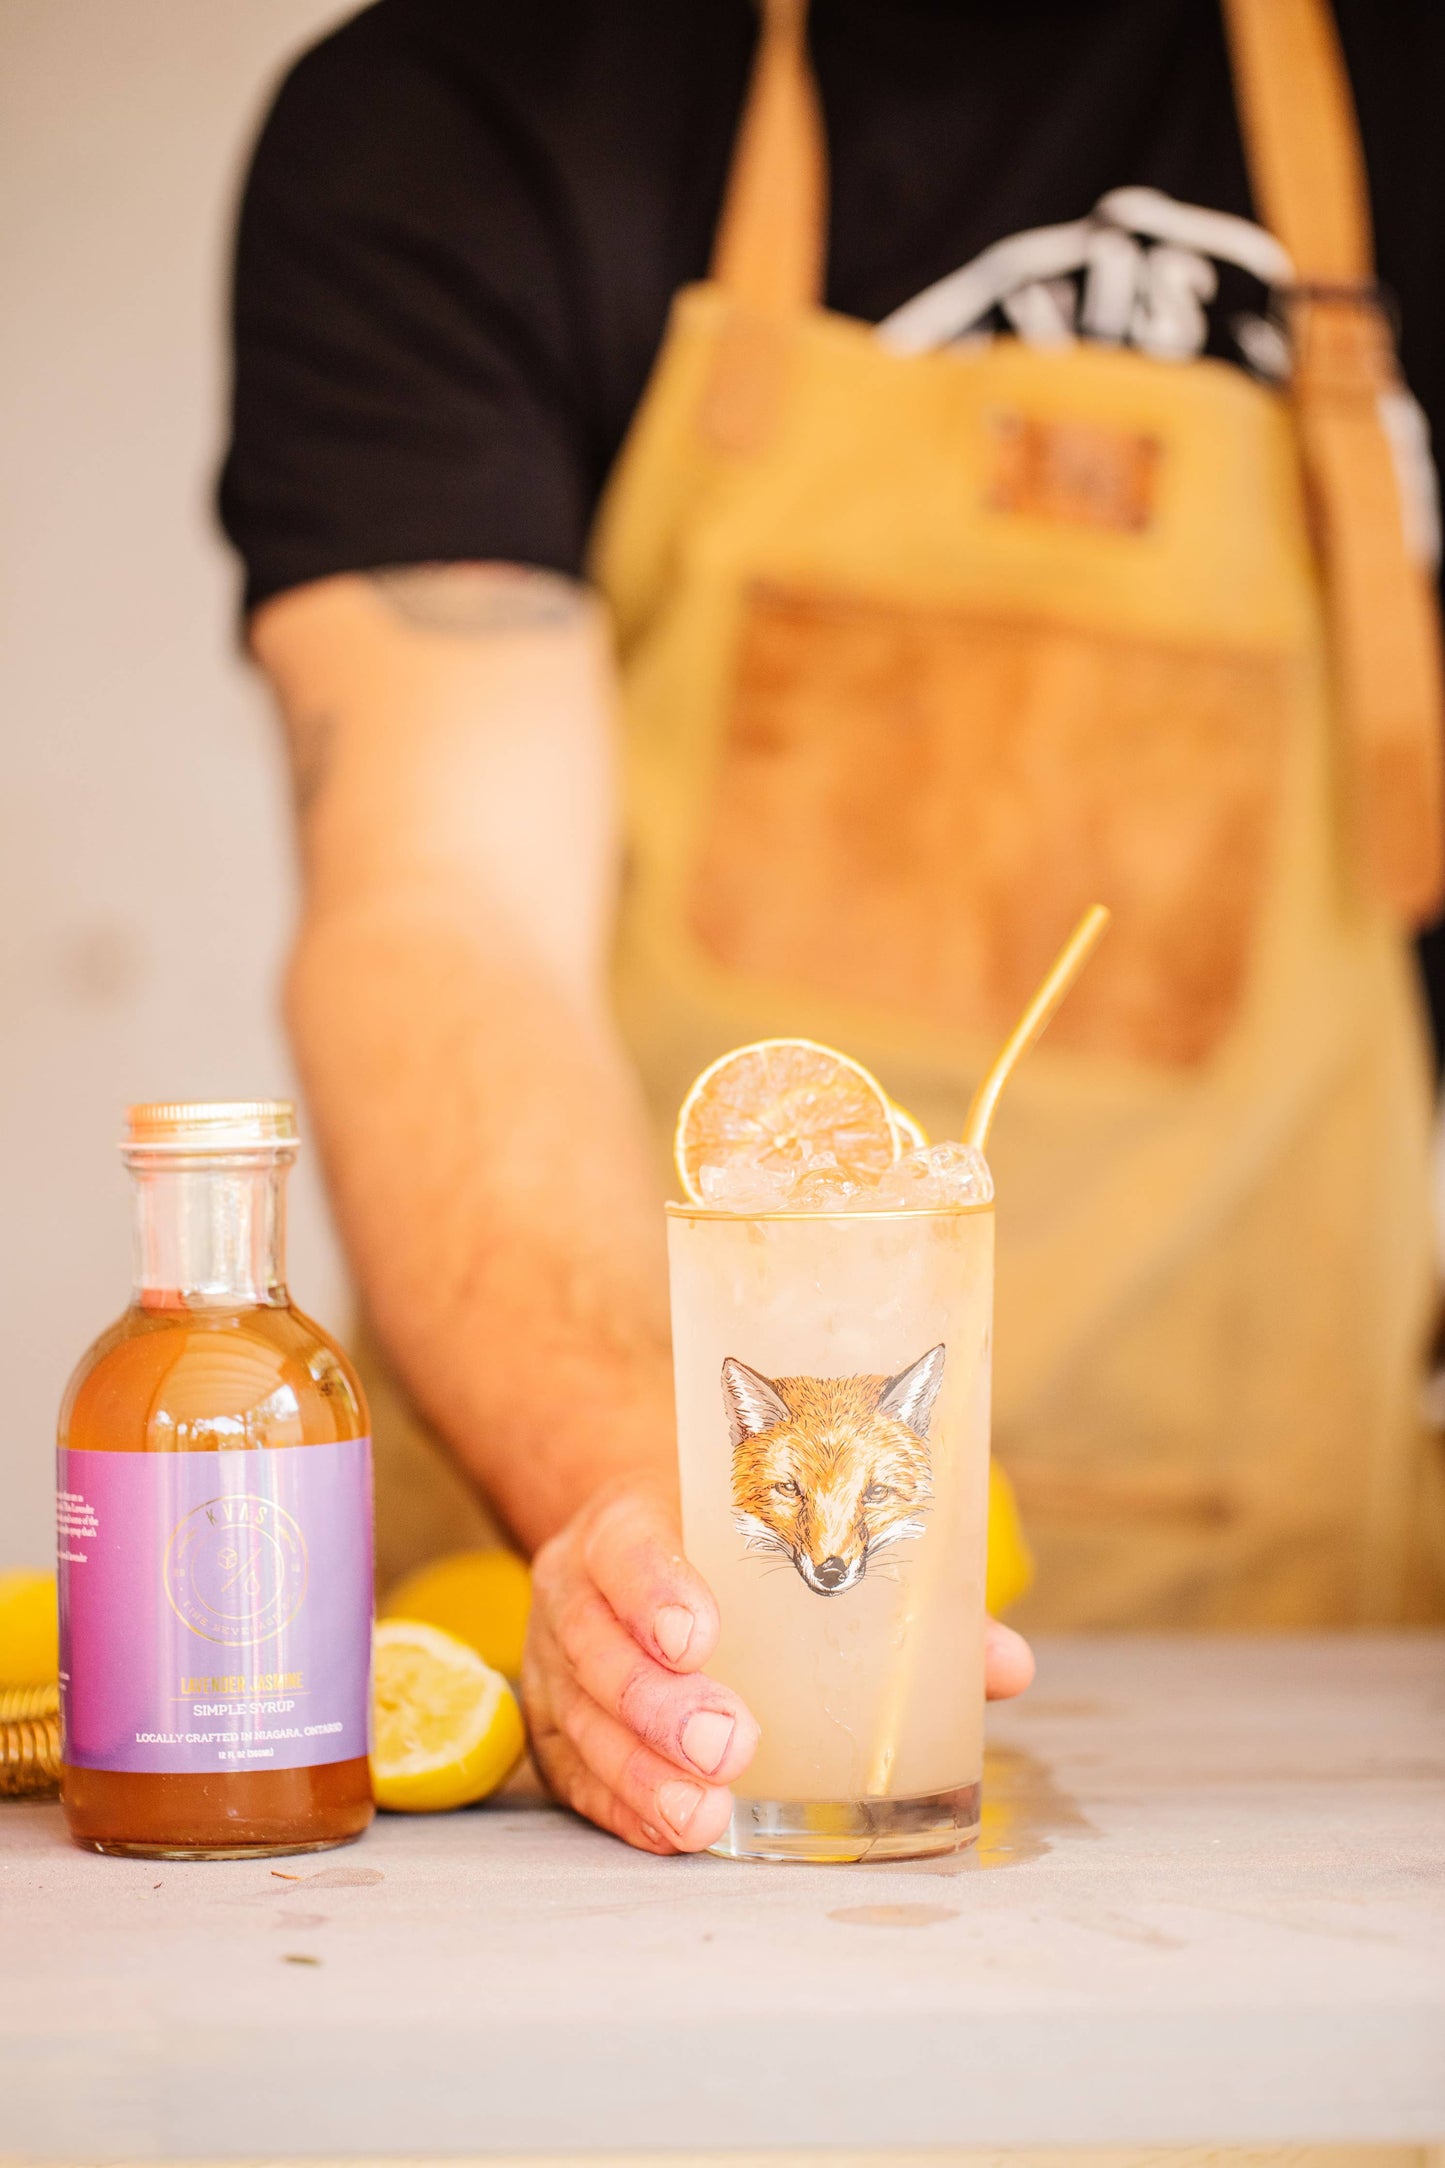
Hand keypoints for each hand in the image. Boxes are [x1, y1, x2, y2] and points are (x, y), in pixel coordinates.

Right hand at [524, 1477, 1035, 1854]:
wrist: (644, 1526)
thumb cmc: (735, 1535)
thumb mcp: (789, 1528)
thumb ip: (896, 1591)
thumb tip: (1005, 1664)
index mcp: (633, 1518)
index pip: (629, 1545)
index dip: (655, 1589)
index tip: (699, 1634)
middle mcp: (579, 1585)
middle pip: (600, 1645)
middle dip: (660, 1703)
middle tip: (729, 1743)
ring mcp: (557, 1659)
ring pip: (583, 1717)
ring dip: (643, 1772)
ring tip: (706, 1814)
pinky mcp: (556, 1721)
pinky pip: (577, 1770)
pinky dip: (624, 1806)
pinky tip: (675, 1833)